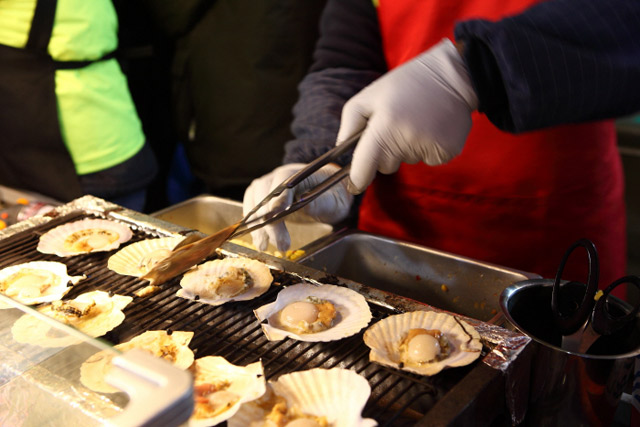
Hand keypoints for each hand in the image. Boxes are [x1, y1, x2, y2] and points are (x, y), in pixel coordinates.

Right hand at [242, 163, 353, 250]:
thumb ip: (319, 203)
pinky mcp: (264, 200)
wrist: (330, 197)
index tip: (277, 214)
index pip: (284, 180)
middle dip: (269, 220)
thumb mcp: (334, 202)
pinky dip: (254, 226)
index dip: (279, 197)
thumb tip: (304, 206)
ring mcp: (269, 187)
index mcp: (299, 173)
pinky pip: (252, 210)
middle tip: (281, 244)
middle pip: (265, 194)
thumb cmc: (334, 197)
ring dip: (258, 225)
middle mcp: (279, 177)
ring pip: (255, 202)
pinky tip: (260, 241)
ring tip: (264, 246)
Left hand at [337, 38, 478, 193]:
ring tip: (418, 119)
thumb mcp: (370, 95)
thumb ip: (349, 124)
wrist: (454, 75)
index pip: (364, 167)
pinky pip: (428, 159)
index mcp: (383, 128)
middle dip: (386, 152)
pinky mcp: (447, 152)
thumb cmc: (406, 84)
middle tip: (396, 125)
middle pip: (386, 166)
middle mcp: (405, 142)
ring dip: (408, 147)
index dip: (357, 179)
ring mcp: (427, 148)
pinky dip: (428, 147)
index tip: (354, 185)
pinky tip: (433, 126)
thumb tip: (340, 149)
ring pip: (408, 161)